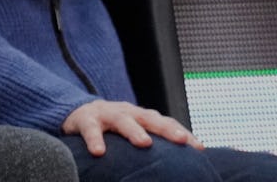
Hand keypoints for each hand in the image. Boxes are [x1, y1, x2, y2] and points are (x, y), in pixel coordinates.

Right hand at [62, 100, 202, 156]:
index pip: (167, 123)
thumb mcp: (133, 130)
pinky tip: (99, 152)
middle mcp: (128, 113)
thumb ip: (151, 140)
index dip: (183, 133)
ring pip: (123, 120)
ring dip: (135, 131)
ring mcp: (107, 114)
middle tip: (181, 141)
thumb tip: (177, 165)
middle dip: (167, 129)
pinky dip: (95, 140)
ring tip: (145, 143)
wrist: (76, 111)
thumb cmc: (111, 127)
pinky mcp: (86, 119)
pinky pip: (91, 130)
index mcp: (142, 116)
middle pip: (150, 118)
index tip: (199, 148)